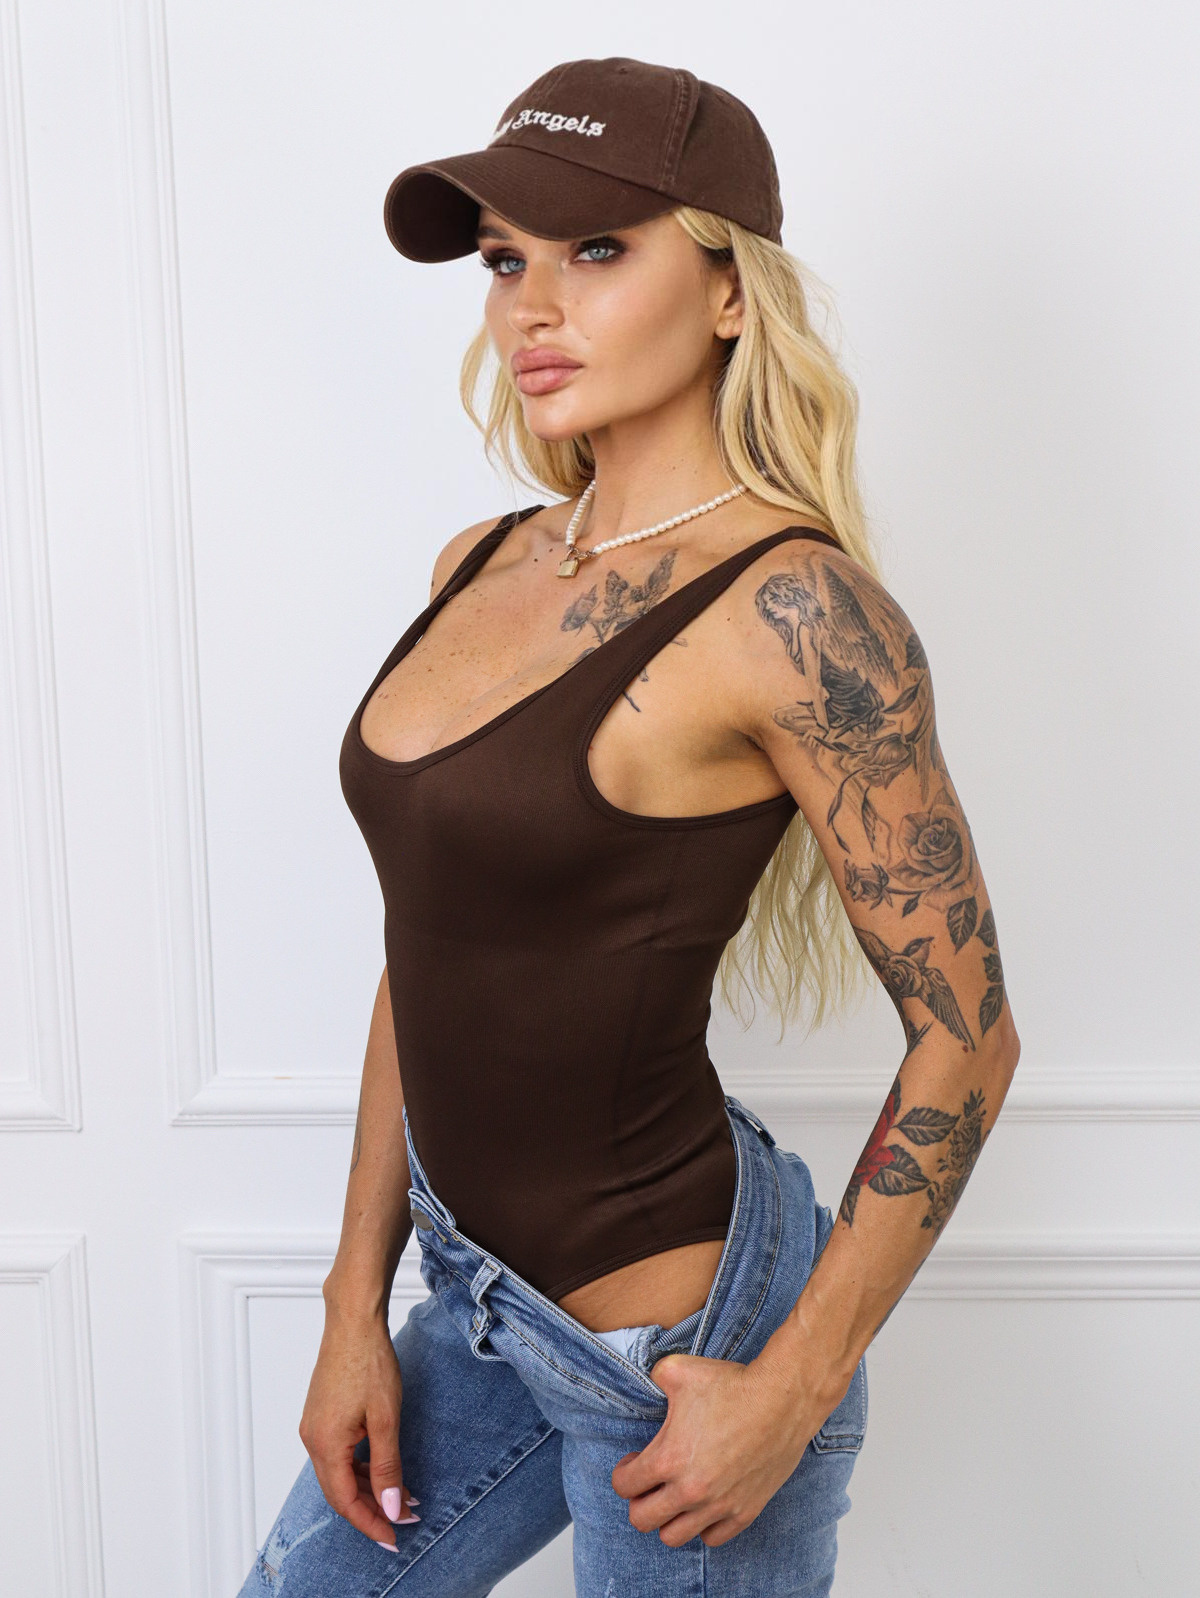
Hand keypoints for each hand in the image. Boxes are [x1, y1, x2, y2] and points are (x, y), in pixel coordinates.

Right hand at [298, 1305, 419, 1550]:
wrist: (353, 1321)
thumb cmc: (369, 1362)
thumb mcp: (386, 1418)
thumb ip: (387, 1466)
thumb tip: (391, 1507)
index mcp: (325, 1444)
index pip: (345, 1502)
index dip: (371, 1523)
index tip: (394, 1537)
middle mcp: (312, 1439)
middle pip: (340, 1491)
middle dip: (372, 1509)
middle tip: (405, 1517)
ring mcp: (314, 1426)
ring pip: (339, 1473)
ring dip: (368, 1487)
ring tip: (401, 1494)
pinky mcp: (321, 1415)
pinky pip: (337, 1454)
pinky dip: (359, 1467)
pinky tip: (381, 1466)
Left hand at [610, 1352, 824, 1547]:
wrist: (782, 1399)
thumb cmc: (732, 1384)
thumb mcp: (678, 1369)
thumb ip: (653, 1376)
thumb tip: (648, 1381)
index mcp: (668, 1458)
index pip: (624, 1486)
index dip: (624, 1471)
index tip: (635, 1460)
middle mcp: (690, 1490)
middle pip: (642, 1520)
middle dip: (639, 1501)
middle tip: (650, 1482)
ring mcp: (718, 1506)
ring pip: (674, 1537)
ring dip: (668, 1518)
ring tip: (675, 1495)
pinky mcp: (744, 1512)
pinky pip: (712, 1539)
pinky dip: (702, 1526)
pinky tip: (705, 1502)